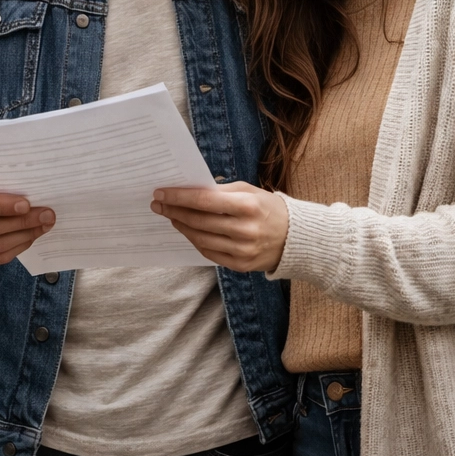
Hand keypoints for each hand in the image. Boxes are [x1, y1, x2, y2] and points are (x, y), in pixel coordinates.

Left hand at [150, 181, 288, 272]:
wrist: (296, 238)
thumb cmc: (268, 209)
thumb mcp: (249, 191)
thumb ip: (220, 191)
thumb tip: (188, 190)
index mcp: (247, 206)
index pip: (203, 200)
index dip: (178, 197)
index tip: (160, 193)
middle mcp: (245, 230)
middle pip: (198, 221)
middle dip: (174, 211)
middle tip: (158, 204)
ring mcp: (243, 250)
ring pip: (200, 238)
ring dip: (181, 226)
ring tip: (170, 216)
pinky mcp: (241, 265)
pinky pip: (209, 252)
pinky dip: (195, 240)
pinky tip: (187, 231)